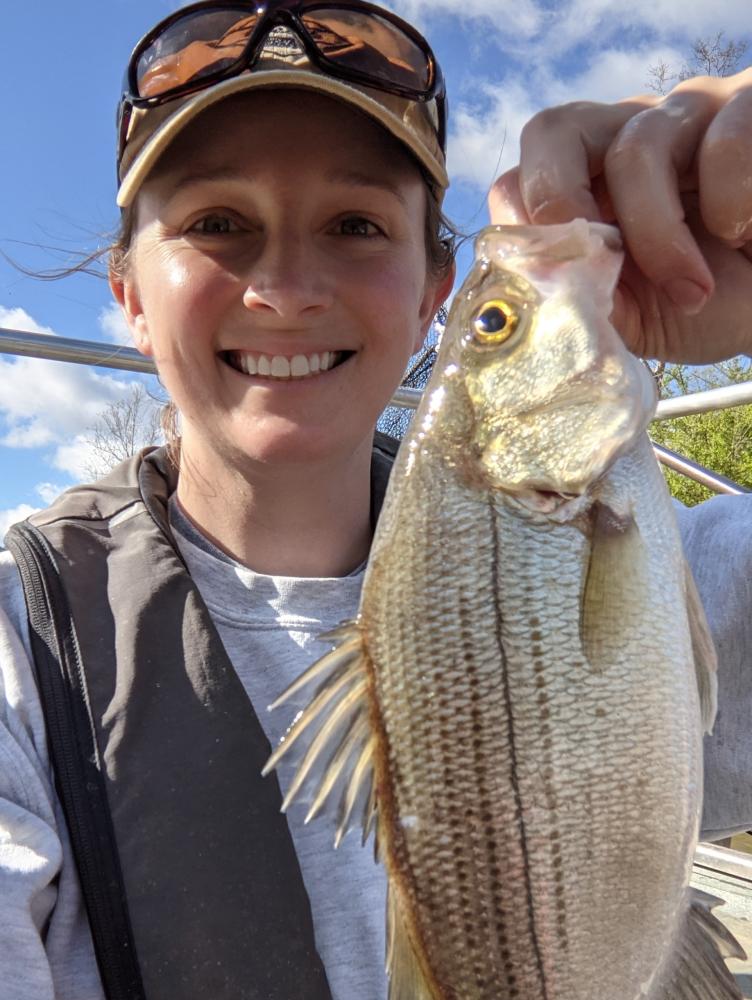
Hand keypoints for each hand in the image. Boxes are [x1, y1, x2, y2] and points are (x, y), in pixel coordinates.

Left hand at [488, 70, 751, 363]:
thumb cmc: (711, 302)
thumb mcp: (632, 317)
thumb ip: (579, 301)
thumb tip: (530, 292)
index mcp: (588, 189)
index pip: (520, 178)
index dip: (523, 226)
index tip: (554, 280)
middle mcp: (627, 138)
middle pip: (553, 131)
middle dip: (560, 200)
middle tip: (595, 259)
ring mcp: (687, 115)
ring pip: (637, 150)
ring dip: (659, 236)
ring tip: (690, 290)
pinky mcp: (748, 107)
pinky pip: (723, 145)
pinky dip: (730, 207)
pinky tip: (742, 235)